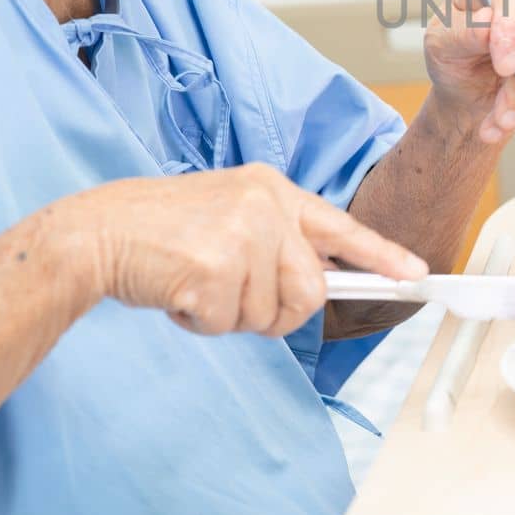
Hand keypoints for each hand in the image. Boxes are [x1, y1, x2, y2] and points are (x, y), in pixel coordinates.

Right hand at [57, 163, 427, 335]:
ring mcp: (243, 232)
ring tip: (197, 283)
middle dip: (276, 312)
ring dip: (232, 316)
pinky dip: (201, 322)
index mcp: (272, 189)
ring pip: (271, 315)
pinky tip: (178, 291)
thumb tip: (319, 285)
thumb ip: (275, 241)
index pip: (341, 228)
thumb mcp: (230, 216)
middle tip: (232, 298)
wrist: (97, 232)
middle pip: (312, 292)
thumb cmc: (162, 232)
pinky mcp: (216, 264)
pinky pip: (229, 325)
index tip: (417, 275)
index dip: (383, 255)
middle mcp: (265, 204)